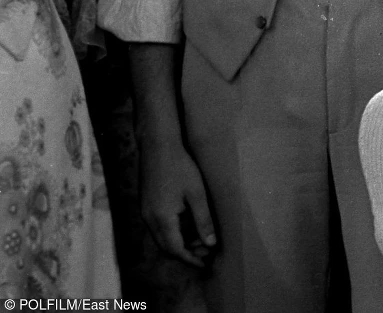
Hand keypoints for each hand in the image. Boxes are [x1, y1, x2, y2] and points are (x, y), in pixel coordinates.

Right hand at [140, 134, 216, 266]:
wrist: (158, 147)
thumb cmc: (180, 167)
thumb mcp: (196, 194)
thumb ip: (202, 219)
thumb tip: (210, 243)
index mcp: (162, 219)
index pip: (175, 248)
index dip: (190, 258)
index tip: (205, 263)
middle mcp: (149, 220)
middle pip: (166, 246)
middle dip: (185, 252)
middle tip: (205, 251)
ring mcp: (145, 213)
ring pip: (161, 237)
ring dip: (178, 243)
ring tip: (199, 240)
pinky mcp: (145, 205)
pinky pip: (157, 228)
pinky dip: (171, 233)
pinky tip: (185, 226)